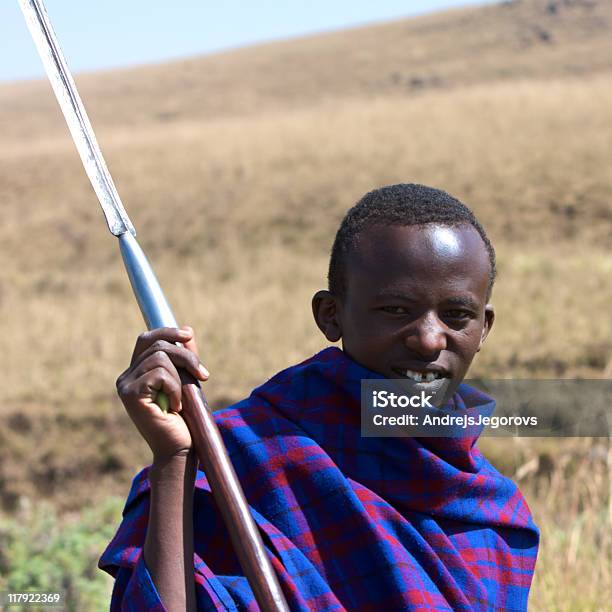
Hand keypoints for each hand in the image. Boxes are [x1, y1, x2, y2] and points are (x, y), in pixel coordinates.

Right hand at [116, 326, 208, 461]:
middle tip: (203, 376)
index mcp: (136, 372)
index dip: (168, 331)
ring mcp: (125, 386)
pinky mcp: (131, 394)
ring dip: (181, 377)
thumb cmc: (184, 418)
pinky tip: (176, 407)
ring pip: (160, 357)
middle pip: (157, 344)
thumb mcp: (186, 380)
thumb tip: (187, 330)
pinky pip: (160, 374)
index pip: (147, 338)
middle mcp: (125, 377)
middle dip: (185, 356)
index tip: (189, 335)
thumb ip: (184, 356)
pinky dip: (175, 388)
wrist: (179, 448)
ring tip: (183, 399)